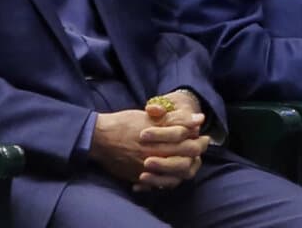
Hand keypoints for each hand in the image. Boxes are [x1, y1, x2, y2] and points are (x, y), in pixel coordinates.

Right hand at [90, 107, 207, 191]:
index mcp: (157, 138)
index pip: (186, 140)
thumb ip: (174, 119)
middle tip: (202, 145)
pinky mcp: (139, 177)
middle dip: (197, 151)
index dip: (197, 137)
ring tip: (192, 159)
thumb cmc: (123, 123)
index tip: (202, 134)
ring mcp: (147, 168)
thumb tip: (199, 118)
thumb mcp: (148, 116)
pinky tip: (176, 172)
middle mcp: (154, 155)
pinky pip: (162, 183)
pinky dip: (172, 179)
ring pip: (177, 174)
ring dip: (188, 166)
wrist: (99, 139)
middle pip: (185, 157)